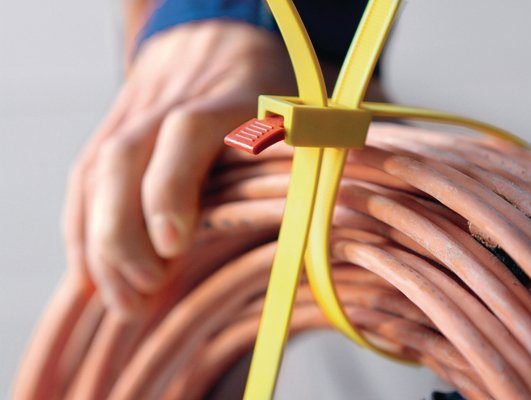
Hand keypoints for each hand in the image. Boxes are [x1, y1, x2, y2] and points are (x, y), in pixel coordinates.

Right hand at [63, 20, 294, 316]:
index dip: (171, 187)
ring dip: (98, 244)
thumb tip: (321, 238)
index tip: (173, 246)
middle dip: (122, 234)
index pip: (185, 132)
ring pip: (94, 173)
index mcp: (230, 93)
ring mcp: (136, 114)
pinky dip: (81, 230)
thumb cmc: (272, 93)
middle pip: (123, 159)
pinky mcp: (114, 129)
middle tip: (146, 291)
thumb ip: (305, 165)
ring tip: (122, 299)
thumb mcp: (301, 117)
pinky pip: (82, 179)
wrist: (223, 39)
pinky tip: (88, 274)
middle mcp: (172, 99)